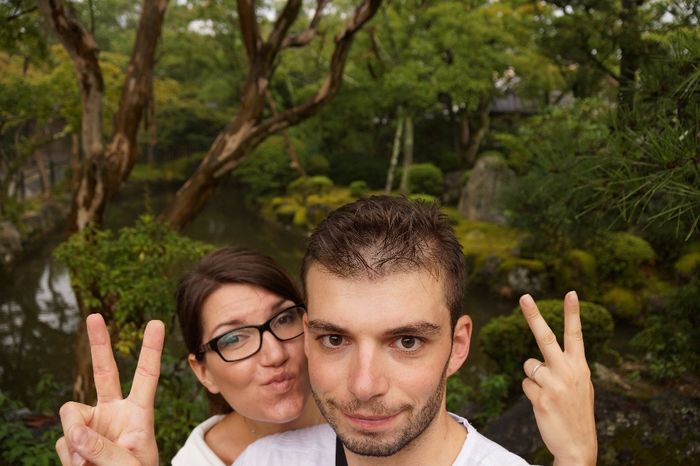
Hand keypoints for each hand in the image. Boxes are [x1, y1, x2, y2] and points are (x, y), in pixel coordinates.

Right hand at [55, 314, 163, 465]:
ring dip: (74, 438)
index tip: (156, 323)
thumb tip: (77, 434)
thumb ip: (106, 450)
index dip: (151, 350)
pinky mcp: (74, 440)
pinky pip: (63, 442)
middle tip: (94, 316)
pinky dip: (69, 457)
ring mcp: (92, 425)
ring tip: (88, 464)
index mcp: (139, 414)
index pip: (146, 376)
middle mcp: (114, 412)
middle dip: (99, 344)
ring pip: (71, 414)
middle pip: (105, 372)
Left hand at [519, 292, 596, 465]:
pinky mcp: (541, 397)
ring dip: (534, 378)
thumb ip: (566, 367)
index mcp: (580, 366)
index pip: (576, 335)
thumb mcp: (580, 386)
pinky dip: (531, 393)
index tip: (570, 292)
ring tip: (549, 395)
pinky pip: (525, 384)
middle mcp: (568, 371)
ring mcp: (554, 384)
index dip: (572, 313)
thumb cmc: (576, 412)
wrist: (577, 445)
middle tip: (524, 296)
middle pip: (545, 337)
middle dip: (534, 315)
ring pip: (529, 366)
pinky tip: (544, 405)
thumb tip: (540, 358)